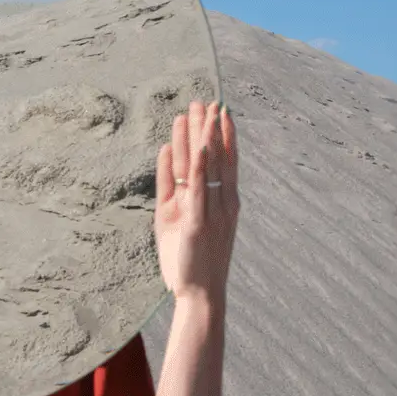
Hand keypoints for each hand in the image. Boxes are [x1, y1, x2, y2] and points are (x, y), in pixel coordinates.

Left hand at [154, 100, 239, 305]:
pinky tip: (199, 147)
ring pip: (209, 168)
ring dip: (202, 137)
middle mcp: (223, 204)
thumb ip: (175, 187)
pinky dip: (200, 167)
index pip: (227, 161)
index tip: (220, 110)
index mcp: (224, 203)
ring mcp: (212, 213)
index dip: (224, 134)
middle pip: (218, 158)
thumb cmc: (193, 258)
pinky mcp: (196, 224)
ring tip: (196, 111)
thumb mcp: (182, 218)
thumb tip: (170, 154)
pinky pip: (198, 190)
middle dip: (211, 128)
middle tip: (205, 101)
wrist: (201, 295)